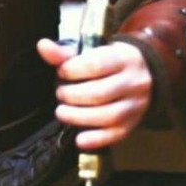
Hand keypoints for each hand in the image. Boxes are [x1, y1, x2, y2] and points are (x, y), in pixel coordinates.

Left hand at [37, 38, 152, 149]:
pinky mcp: (132, 124)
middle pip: (100, 93)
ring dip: (79, 117)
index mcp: (123, 59)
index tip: (61, 73)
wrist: (143, 74)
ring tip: (62, 112)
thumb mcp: (91, 52)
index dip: (72, 71)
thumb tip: (43, 46)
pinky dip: (96, 139)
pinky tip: (79, 139)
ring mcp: (135, 105)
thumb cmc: (110, 63)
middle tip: (60, 94)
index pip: (96, 65)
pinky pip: (116, 135)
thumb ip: (65, 53)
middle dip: (72, 96)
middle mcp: (133, 82)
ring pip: (109, 116)